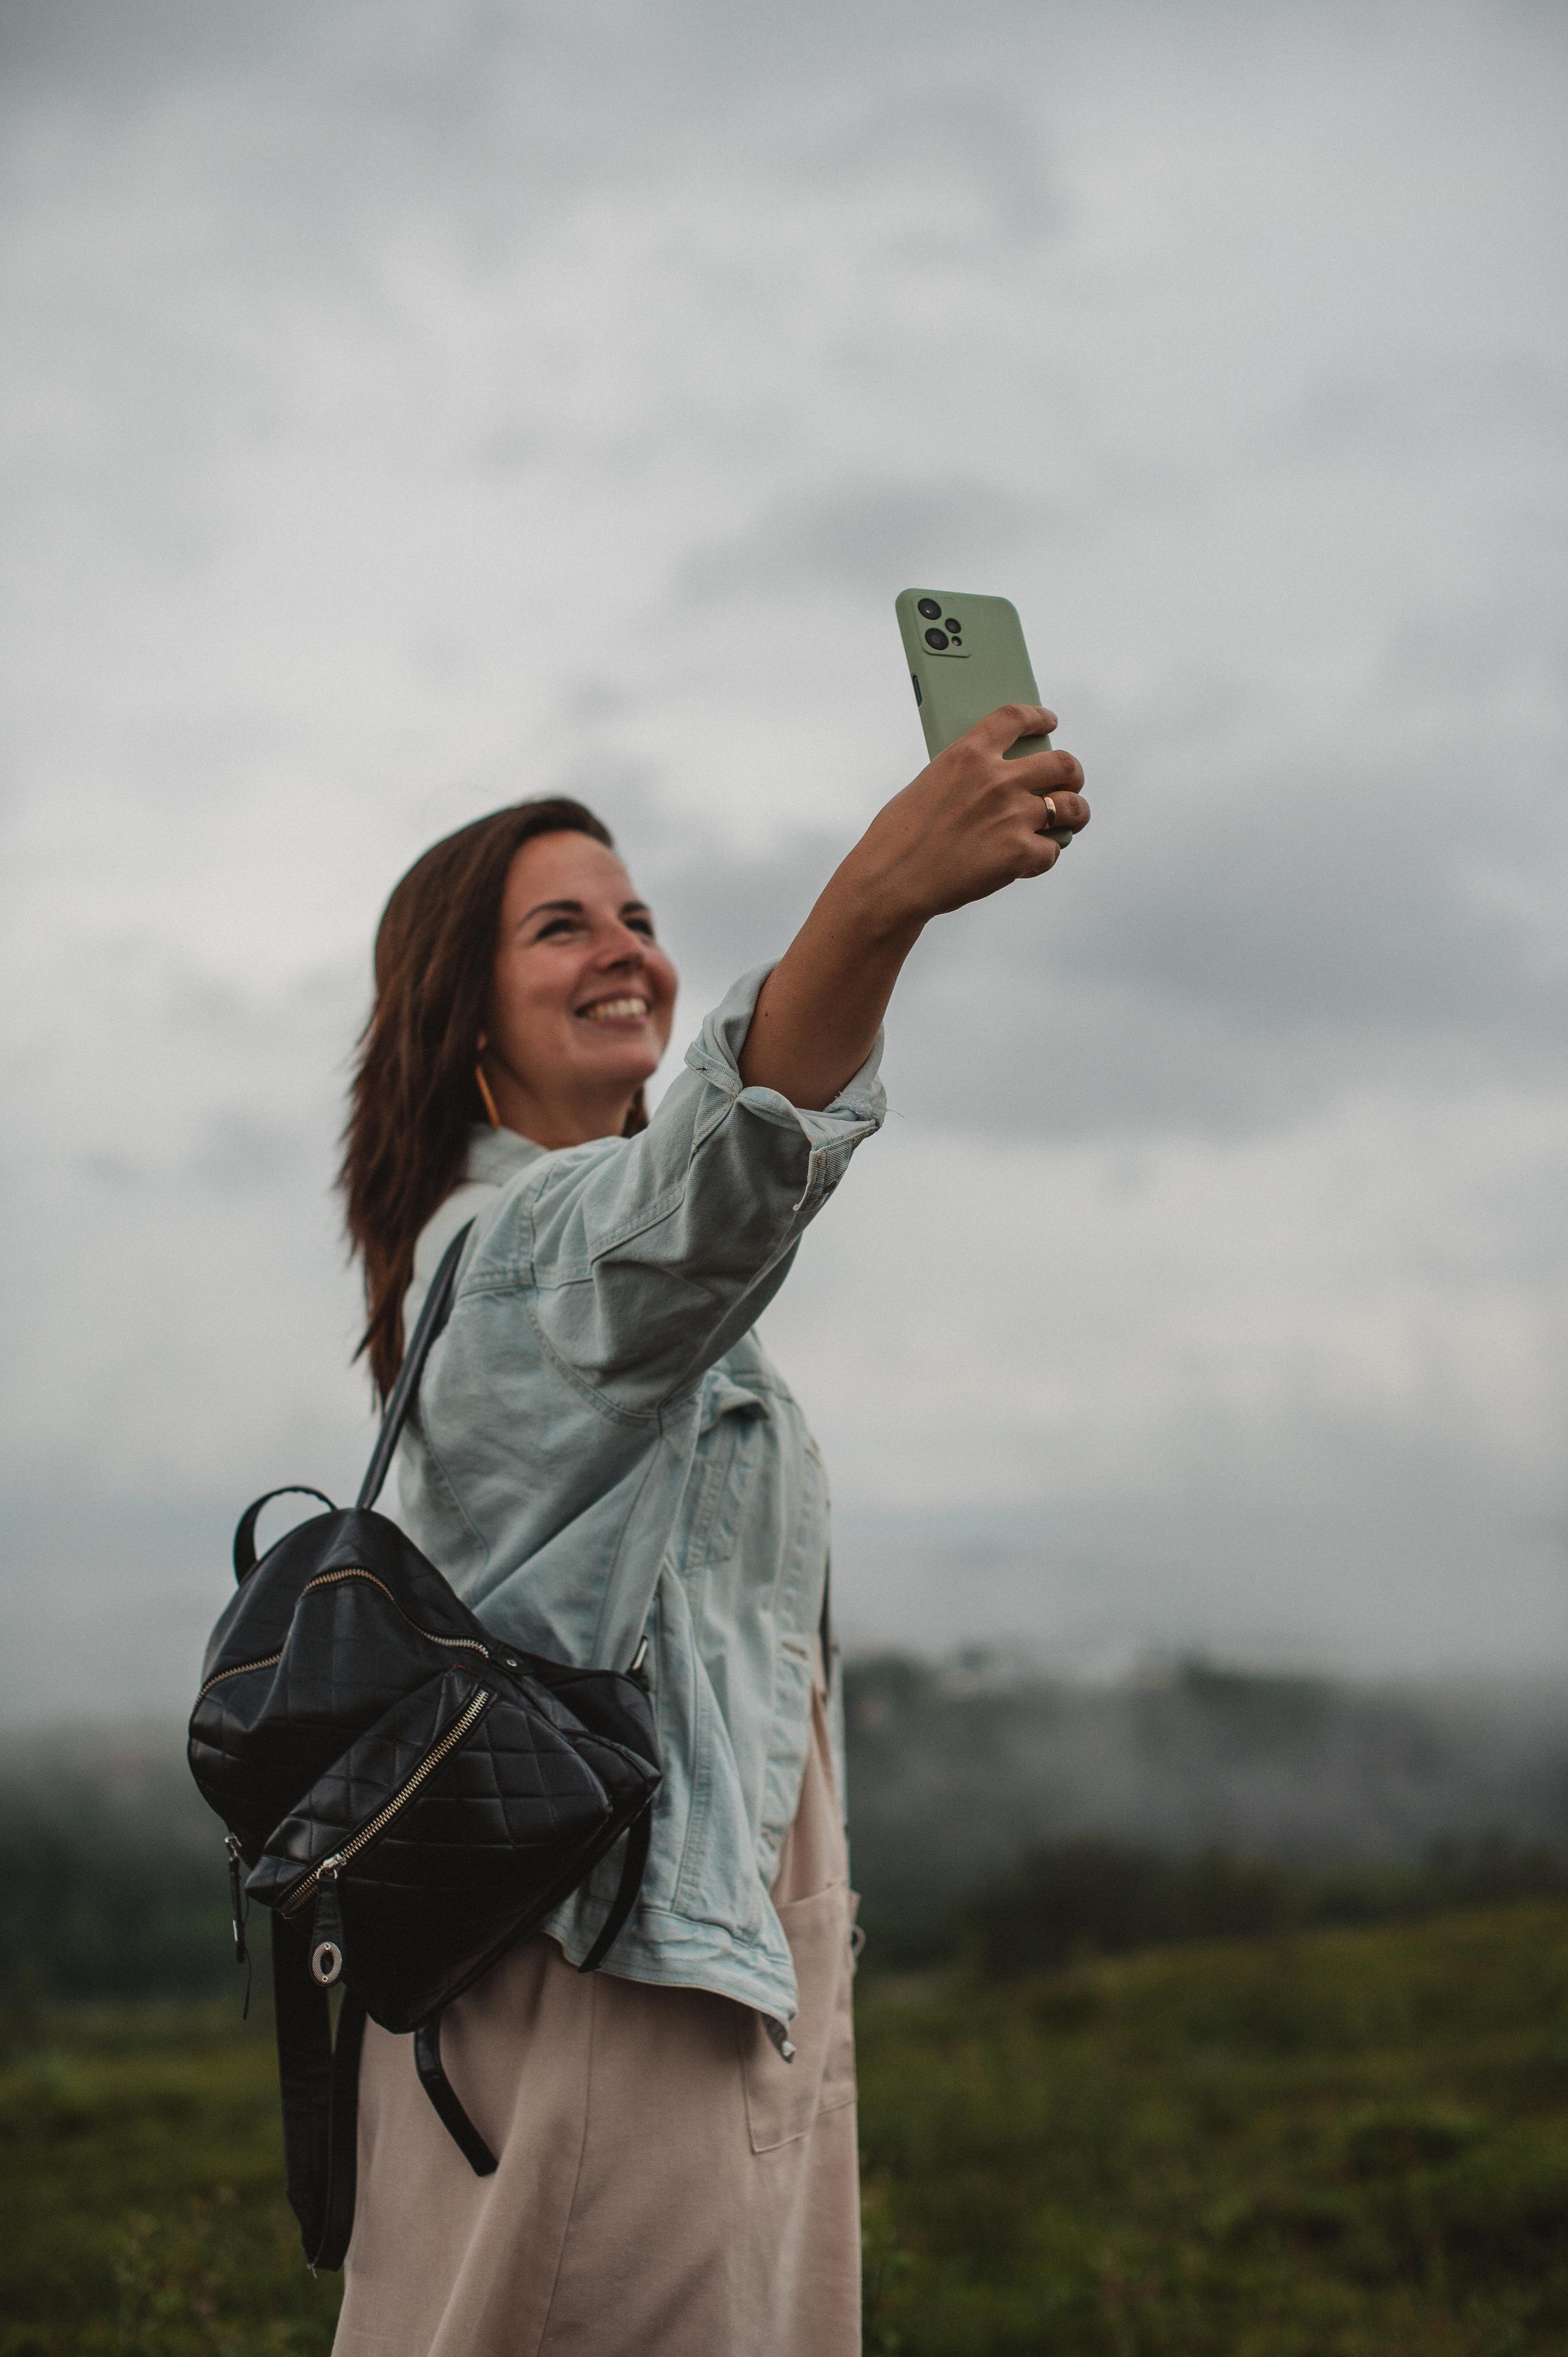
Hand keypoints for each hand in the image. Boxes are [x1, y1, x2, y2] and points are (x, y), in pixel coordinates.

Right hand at [844, 704, 1088, 934]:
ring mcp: (1013, 816)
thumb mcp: (928, 785)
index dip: (1038, 716)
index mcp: (968, 754)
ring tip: (1073, 819)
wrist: (892, 881)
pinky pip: (1052, 851)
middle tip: (1071, 782)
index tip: (1049, 720)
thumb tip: (997, 782)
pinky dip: (1043, 857)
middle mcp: (998, 780)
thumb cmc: (898, 838)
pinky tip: (1031, 861)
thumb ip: (965, 776)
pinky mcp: (1020, 853)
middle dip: (1073, 773)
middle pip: (1061, 763)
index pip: (1015, 718)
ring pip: (1071, 807)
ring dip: (1076, 813)